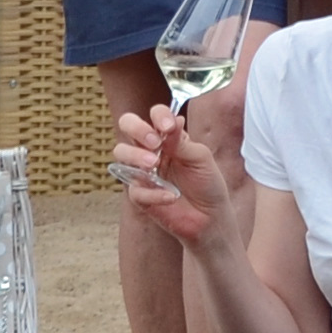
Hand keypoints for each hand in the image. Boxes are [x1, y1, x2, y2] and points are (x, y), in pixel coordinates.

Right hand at [110, 98, 230, 239]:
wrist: (210, 217)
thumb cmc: (207, 184)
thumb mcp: (200, 158)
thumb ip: (182, 141)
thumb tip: (172, 120)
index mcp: (167, 137)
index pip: (154, 115)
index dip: (158, 115)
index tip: (168, 126)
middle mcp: (151, 149)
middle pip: (127, 125)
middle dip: (137, 129)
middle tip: (154, 143)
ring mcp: (142, 171)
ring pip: (121, 152)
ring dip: (136, 155)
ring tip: (154, 165)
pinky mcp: (139, 195)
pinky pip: (135, 189)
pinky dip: (153, 192)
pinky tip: (170, 196)